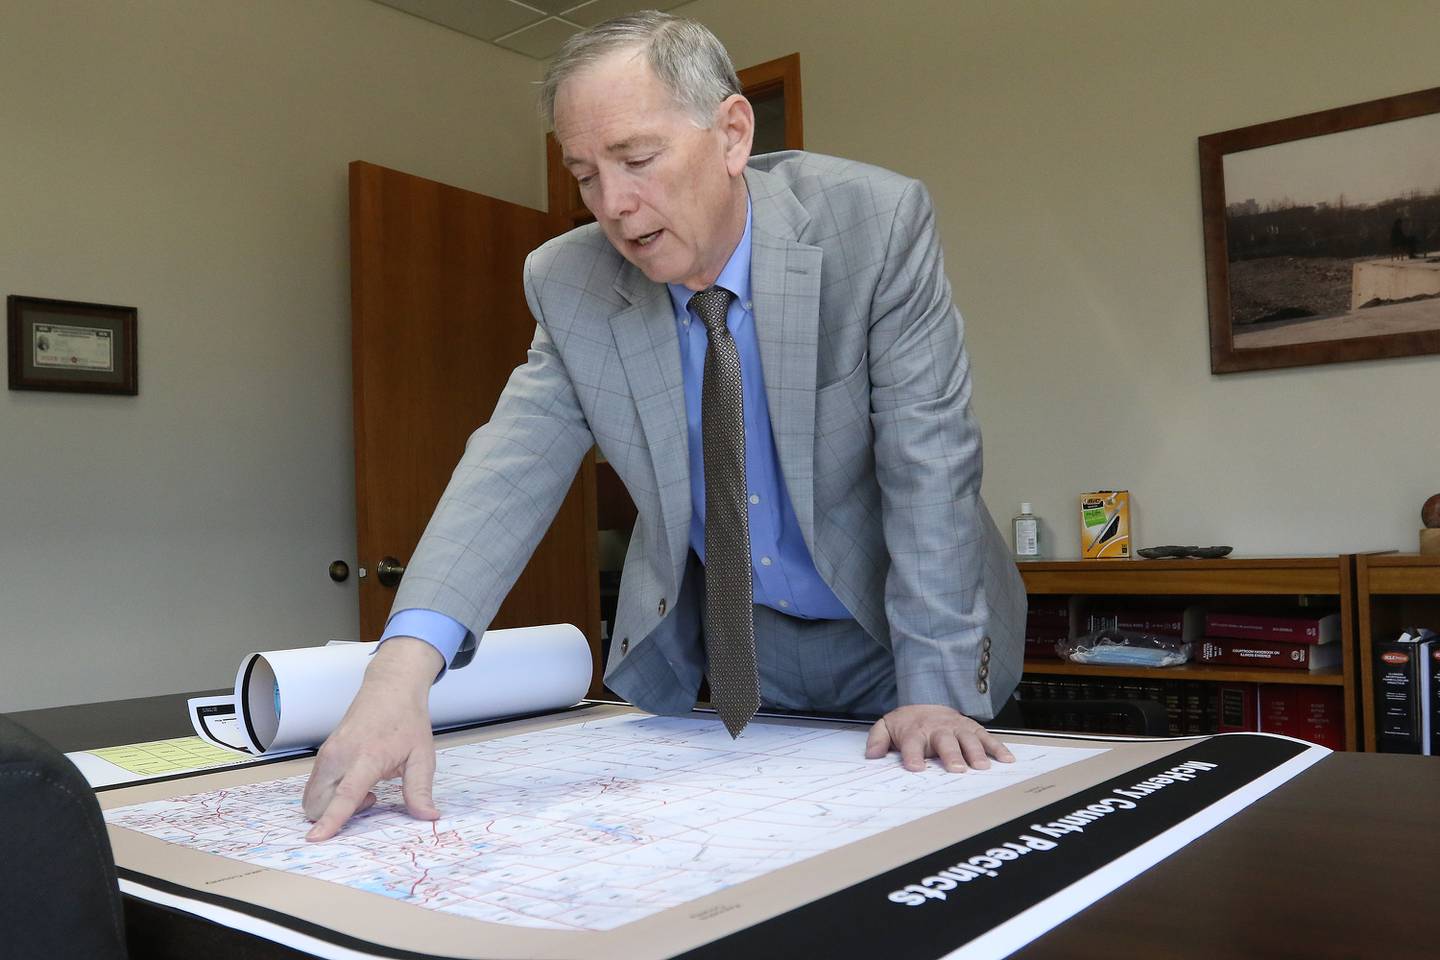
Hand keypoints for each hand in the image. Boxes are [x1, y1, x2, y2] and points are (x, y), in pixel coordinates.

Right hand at [301, 637, 443, 840]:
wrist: (390, 688)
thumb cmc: (408, 721)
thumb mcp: (422, 755)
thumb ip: (420, 789)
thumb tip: (429, 817)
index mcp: (367, 757)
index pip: (345, 794)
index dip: (331, 819)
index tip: (315, 838)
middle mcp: (340, 756)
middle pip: (318, 802)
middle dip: (335, 816)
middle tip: (372, 798)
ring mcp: (327, 754)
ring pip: (312, 797)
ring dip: (332, 805)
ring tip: (366, 788)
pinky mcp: (323, 754)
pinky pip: (315, 786)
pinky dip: (329, 795)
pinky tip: (356, 780)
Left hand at [865, 703, 1014, 772]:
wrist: (926, 703)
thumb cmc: (908, 723)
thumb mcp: (887, 726)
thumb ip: (878, 739)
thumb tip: (872, 755)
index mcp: (915, 731)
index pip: (911, 743)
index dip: (912, 755)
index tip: (915, 768)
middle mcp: (937, 729)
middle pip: (944, 741)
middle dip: (951, 754)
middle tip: (956, 768)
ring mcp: (957, 727)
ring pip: (968, 738)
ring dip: (975, 752)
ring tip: (981, 766)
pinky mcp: (972, 728)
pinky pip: (987, 737)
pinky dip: (998, 748)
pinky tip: (1006, 760)